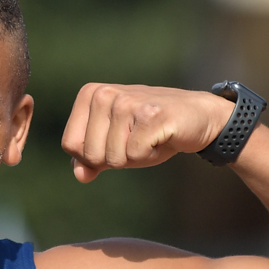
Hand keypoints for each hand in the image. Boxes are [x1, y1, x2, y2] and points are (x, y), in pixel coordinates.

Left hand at [60, 83, 234, 181]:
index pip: (71, 145)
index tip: (118, 140)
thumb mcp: (115, 144)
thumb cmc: (151, 131)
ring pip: (113, 158)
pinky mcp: (150, 114)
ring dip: (135, 156)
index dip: (94, 155)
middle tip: (137, 139)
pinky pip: (135, 155)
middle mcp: (104, 94)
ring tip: (150, 137)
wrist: (198, 117)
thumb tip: (79, 175)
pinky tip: (162, 137)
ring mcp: (127, 102)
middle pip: (91, 154)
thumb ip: (90, 159)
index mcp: (90, 94)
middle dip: (116, 158)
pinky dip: (151, 154)